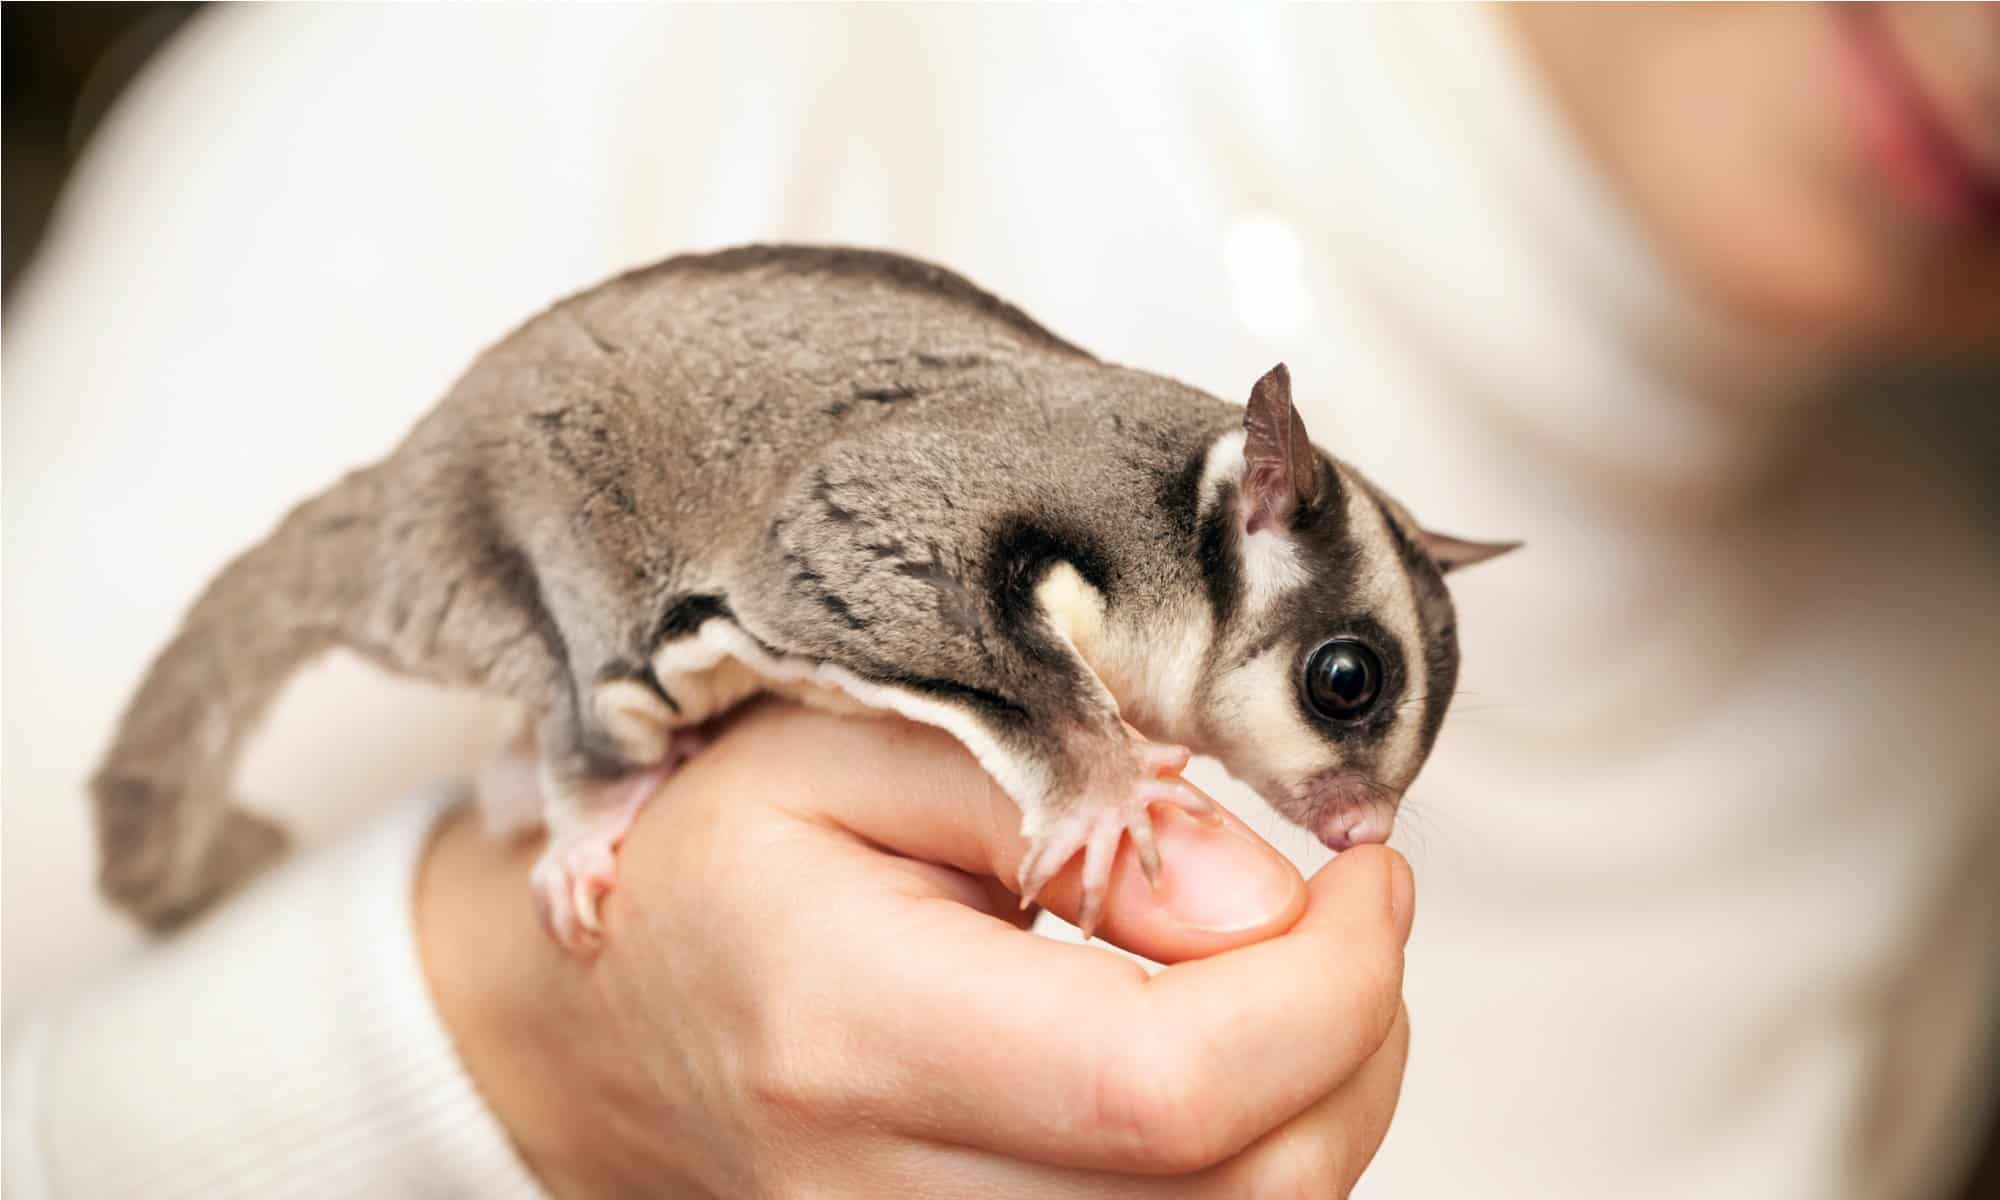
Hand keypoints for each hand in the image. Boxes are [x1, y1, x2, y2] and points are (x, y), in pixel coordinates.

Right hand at [418, 701, 1413, 1196]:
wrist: (617, 1022)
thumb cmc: (729, 857)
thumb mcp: (862, 738)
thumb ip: (1067, 790)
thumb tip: (1261, 908)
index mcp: (851, 1026)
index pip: (1163, 1087)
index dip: (1328, 987)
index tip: (1368, 876)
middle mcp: (882, 1193)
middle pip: (1239, 1195)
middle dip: (1358, 1043)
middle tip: (1343, 916)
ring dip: (1325, 1103)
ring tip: (1276, 974)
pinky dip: (1260, 1159)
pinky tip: (1223, 1059)